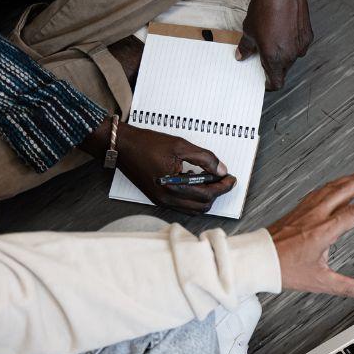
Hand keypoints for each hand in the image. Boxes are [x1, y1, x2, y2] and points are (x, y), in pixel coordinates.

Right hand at [113, 125, 235, 214]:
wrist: (122, 146)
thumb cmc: (147, 143)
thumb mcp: (181, 145)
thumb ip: (205, 158)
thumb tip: (222, 169)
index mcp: (173, 186)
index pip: (208, 194)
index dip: (223, 186)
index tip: (231, 178)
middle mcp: (167, 198)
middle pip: (203, 205)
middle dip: (217, 193)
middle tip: (224, 179)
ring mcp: (161, 201)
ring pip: (193, 209)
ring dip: (206, 198)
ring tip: (211, 181)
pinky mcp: (158, 199)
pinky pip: (182, 206)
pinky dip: (194, 199)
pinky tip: (195, 184)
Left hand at [239, 0, 313, 90]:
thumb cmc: (265, 6)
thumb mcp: (249, 29)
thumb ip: (246, 47)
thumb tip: (242, 55)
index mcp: (275, 58)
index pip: (276, 83)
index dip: (269, 84)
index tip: (264, 80)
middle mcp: (291, 55)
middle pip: (283, 70)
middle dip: (274, 64)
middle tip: (264, 53)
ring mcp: (301, 45)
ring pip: (292, 57)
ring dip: (283, 52)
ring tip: (273, 36)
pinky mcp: (308, 34)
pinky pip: (299, 44)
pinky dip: (291, 41)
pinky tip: (283, 28)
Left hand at [266, 166, 353, 300]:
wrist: (256, 260)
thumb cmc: (283, 268)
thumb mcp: (319, 281)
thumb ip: (346, 286)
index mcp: (323, 231)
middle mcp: (315, 216)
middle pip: (345, 191)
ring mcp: (306, 210)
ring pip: (332, 187)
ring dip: (351, 177)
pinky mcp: (298, 209)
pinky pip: (320, 190)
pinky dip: (334, 183)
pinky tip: (338, 182)